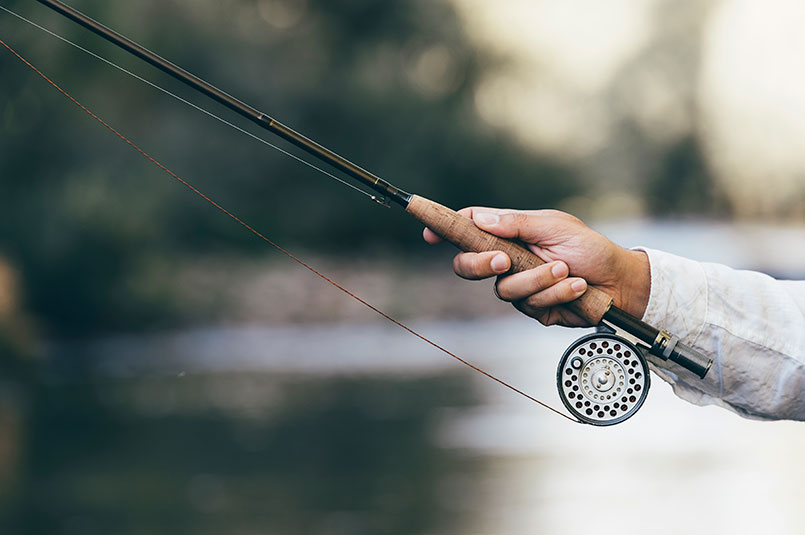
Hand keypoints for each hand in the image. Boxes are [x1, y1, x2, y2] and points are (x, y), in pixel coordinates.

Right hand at [423, 207, 649, 326]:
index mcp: (508, 235)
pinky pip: (532, 306)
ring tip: (566, 270)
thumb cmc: (589, 247)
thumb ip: (517, 223)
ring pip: (504, 290)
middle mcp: (507, 262)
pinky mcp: (534, 309)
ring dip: (538, 279)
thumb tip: (481, 218)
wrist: (620, 281)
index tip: (429, 232)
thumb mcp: (555, 225)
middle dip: (481, 264)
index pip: (469, 230)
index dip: (445, 230)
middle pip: (469, 266)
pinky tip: (577, 287)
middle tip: (502, 259)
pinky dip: (557, 294)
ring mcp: (519, 287)